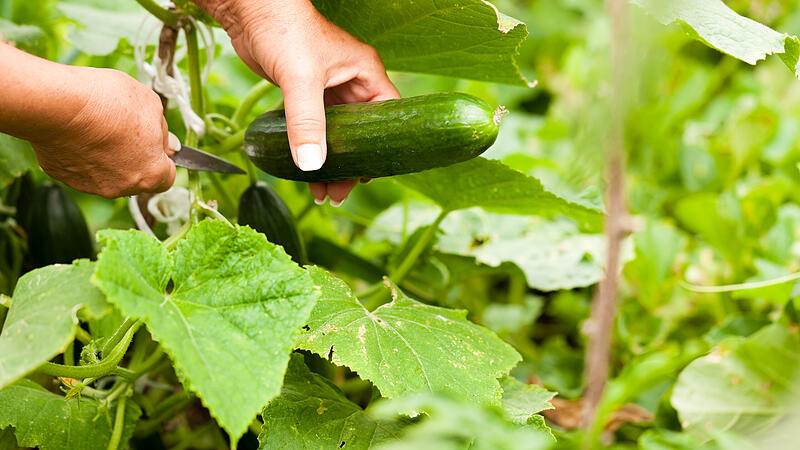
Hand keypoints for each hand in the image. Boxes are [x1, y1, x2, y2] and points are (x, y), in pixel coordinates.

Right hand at [0, 43, 176, 197]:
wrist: (58, 104)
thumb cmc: (110, 103)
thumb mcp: (152, 105)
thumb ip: (163, 132)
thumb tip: (169, 146)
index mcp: (151, 174)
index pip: (166, 177)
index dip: (162, 158)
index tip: (156, 143)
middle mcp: (123, 188)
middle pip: (136, 177)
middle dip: (134, 157)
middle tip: (124, 129)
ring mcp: (91, 186)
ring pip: (107, 174)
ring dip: (107, 157)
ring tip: (97, 127)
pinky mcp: (64, 177)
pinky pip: (79, 167)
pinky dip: (81, 154)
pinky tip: (76, 132)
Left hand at [196, 0, 399, 204]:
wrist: (249, 9)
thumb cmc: (283, 29)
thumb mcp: (300, 79)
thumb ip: (307, 122)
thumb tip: (313, 165)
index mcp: (365, 74)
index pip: (387, 118)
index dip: (381, 150)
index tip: (366, 178)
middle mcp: (351, 83)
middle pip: (360, 134)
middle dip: (349, 165)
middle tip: (337, 194)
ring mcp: (328, 88)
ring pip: (335, 135)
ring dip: (329, 162)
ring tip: (320, 192)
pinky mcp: (304, 92)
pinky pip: (313, 127)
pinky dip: (310, 148)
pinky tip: (304, 170)